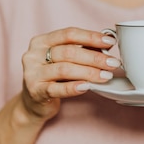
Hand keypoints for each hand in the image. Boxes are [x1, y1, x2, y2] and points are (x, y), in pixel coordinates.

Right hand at [0, 27, 119, 143]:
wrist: (30, 110)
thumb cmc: (54, 83)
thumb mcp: (65, 64)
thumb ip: (82, 53)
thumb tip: (113, 44)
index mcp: (40, 42)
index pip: (67, 33)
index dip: (90, 36)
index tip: (111, 41)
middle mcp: (31, 55)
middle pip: (67, 52)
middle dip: (93, 56)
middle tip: (115, 63)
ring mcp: (29, 74)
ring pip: (63, 68)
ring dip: (88, 71)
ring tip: (108, 75)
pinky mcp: (33, 94)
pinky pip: (56, 89)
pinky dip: (74, 87)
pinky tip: (89, 87)